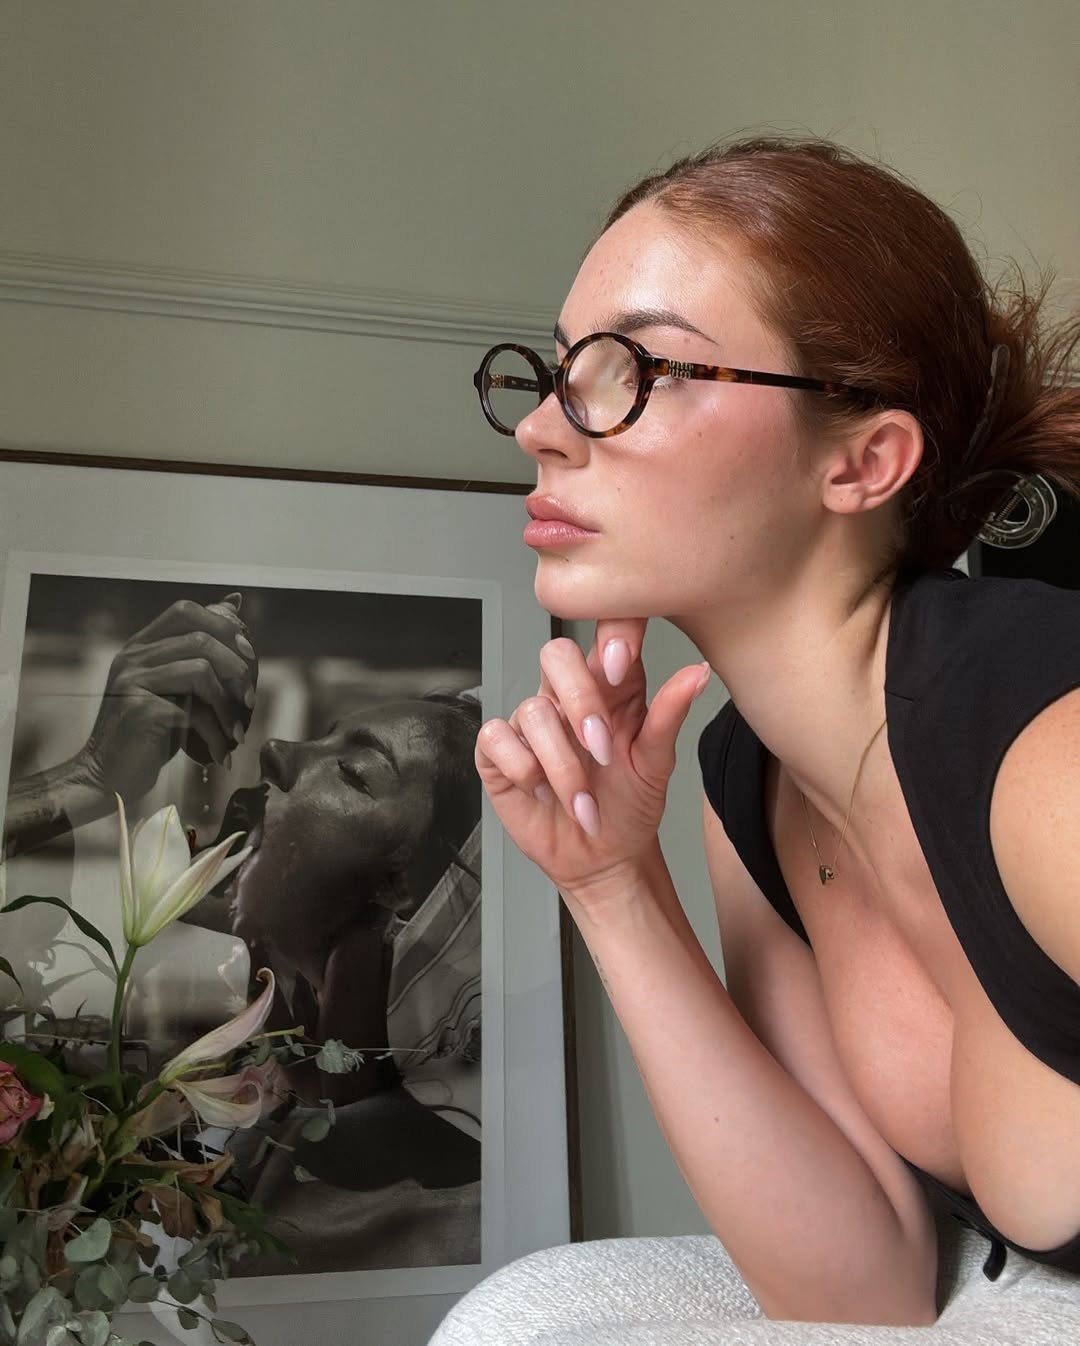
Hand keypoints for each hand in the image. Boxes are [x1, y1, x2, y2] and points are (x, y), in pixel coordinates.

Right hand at [73, 592, 257, 800]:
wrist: (107, 777)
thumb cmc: (149, 734)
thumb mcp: (176, 688)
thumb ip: (199, 652)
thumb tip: (235, 601)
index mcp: (140, 647)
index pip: (185, 610)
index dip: (223, 626)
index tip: (248, 654)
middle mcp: (132, 658)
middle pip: (200, 639)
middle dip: (236, 668)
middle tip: (249, 699)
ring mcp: (132, 682)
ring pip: (200, 671)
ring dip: (228, 705)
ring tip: (236, 731)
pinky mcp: (139, 710)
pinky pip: (193, 711)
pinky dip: (216, 733)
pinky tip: (221, 752)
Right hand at [475, 618, 709, 903]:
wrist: (603, 859)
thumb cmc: (631, 806)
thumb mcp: (657, 764)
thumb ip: (670, 714)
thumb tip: (697, 673)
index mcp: (610, 688)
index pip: (605, 634)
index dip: (608, 634)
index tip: (621, 666)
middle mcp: (567, 698)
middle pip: (556, 654)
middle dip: (579, 700)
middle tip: (600, 748)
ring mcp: (531, 723)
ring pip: (532, 710)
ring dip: (563, 766)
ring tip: (583, 801)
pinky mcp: (500, 752)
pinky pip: (495, 738)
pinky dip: (523, 770)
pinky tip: (543, 792)